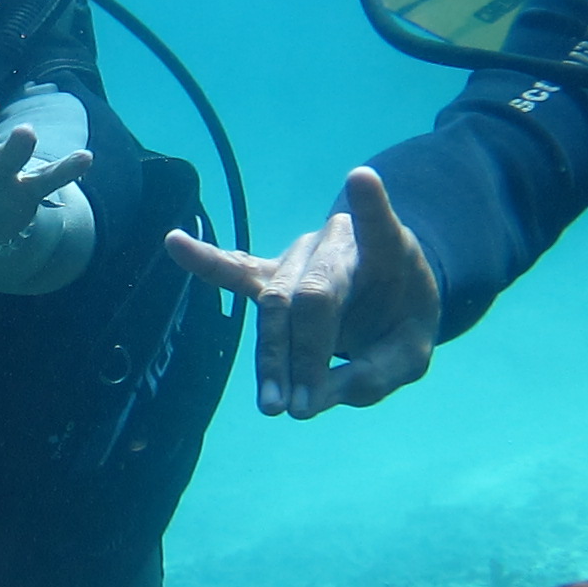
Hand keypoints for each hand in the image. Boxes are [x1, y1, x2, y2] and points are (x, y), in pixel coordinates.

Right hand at [165, 165, 439, 417]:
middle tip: (299, 409)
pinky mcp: (272, 274)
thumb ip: (373, 377)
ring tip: (273, 407)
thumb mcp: (412, 356)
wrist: (389, 300)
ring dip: (271, 359)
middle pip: (311, 295)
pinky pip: (237, 271)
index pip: (379, 225)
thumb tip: (309, 401)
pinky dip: (207, 262)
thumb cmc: (402, 322)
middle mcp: (338, 243)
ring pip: (274, 305)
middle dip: (302, 354)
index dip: (371, 204)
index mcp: (388, 250)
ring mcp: (300, 256)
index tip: (360, 177)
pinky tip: (175, 243)